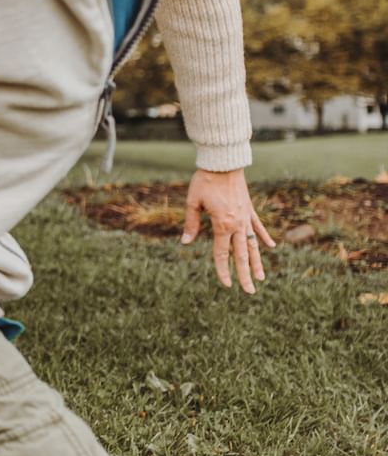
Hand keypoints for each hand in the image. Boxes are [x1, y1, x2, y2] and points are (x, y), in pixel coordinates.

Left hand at [183, 167, 274, 293]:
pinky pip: (258, 227)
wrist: (223, 163)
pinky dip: (264, 237)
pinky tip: (271, 248)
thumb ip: (191, 224)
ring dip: (257, 262)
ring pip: (253, 245)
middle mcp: (237, 225)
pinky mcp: (249, 210)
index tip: (227, 284)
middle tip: (249, 291)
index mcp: (222, 225)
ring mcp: (246, 218)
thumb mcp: (193, 203)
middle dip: (245, 274)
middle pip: (242, 255)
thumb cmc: (204, 181)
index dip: (223, 270)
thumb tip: (185, 242)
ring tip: (262, 278)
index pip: (222, 254)